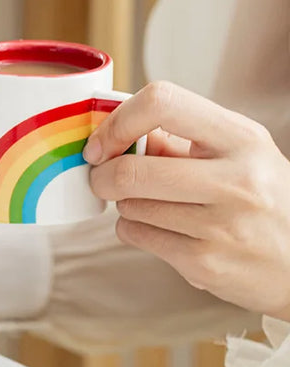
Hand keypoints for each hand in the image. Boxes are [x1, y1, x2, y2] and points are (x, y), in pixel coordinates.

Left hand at [84, 81, 289, 320]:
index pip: (161, 103)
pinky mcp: (205, 264)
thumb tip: (117, 133)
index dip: (118, 121)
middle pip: (132, 170)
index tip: (102, 143)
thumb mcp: (237, 154)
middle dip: (103, 175)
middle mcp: (236, 180)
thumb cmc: (263, 200)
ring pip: (128, 206)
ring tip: (153, 205)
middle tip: (103, 177)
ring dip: (125, 204)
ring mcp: (221, 226)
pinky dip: (134, 229)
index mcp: (242, 138)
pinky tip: (162, 230)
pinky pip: (136, 235)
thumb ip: (178, 139)